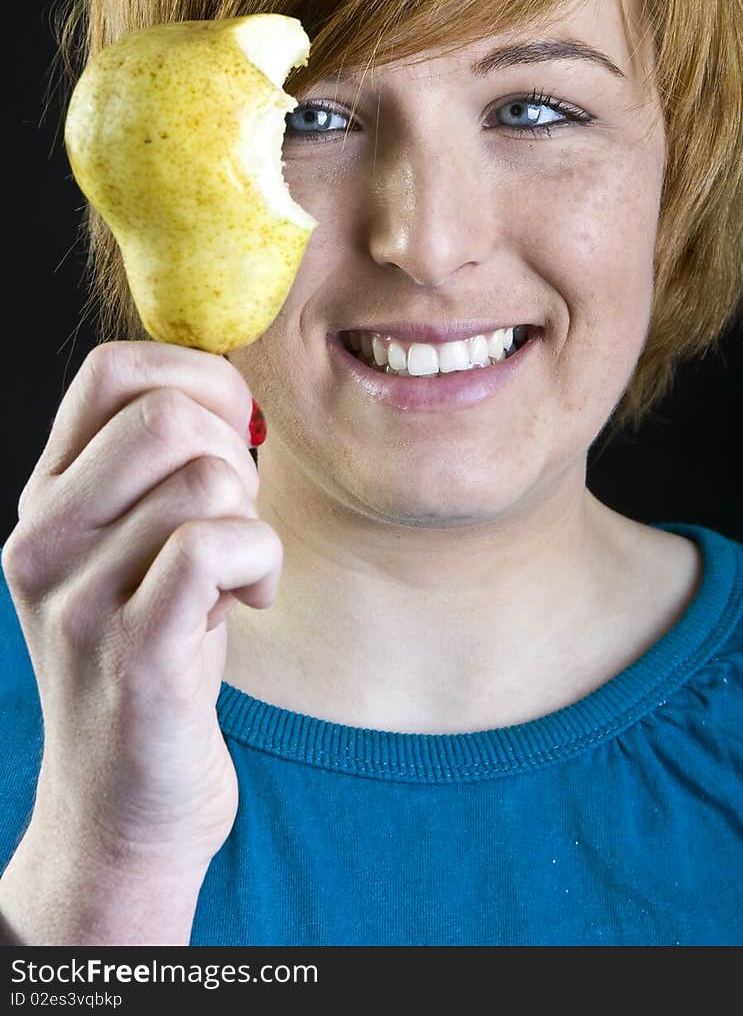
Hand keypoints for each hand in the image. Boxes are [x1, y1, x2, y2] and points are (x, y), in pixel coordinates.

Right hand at [2, 341, 281, 878]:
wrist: (124, 807)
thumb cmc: (155, 658)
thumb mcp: (135, 550)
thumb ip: (161, 471)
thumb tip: (232, 389)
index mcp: (46, 501)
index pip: (113, 370)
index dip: (199, 378)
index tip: (234, 437)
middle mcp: (43, 540)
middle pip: (165, 415)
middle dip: (234, 454)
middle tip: (238, 517)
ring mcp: (79, 598)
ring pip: (206, 482)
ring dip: (254, 522)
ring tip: (238, 576)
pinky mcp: (132, 652)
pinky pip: (216, 546)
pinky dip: (262, 562)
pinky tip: (250, 602)